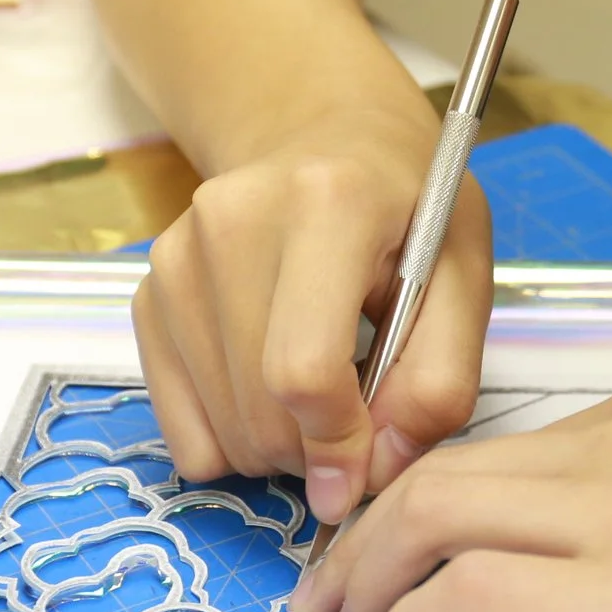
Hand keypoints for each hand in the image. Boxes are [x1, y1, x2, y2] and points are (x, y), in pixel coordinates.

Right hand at [132, 103, 492, 522]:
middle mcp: (232, 219)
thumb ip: (440, 378)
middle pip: (257, 407)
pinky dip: (230, 436)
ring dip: (276, 448)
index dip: (341, 443)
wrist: (328, 139)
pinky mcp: (148, 290)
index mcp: (328, 202)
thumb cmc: (407, 209)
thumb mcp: (462, 275)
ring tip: (323, 394)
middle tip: (359, 427)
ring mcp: (177, 255)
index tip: (370, 467)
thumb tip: (372, 471)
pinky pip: (177, 423)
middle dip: (314, 453)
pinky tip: (271, 388)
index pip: (303, 368)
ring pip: (217, 427)